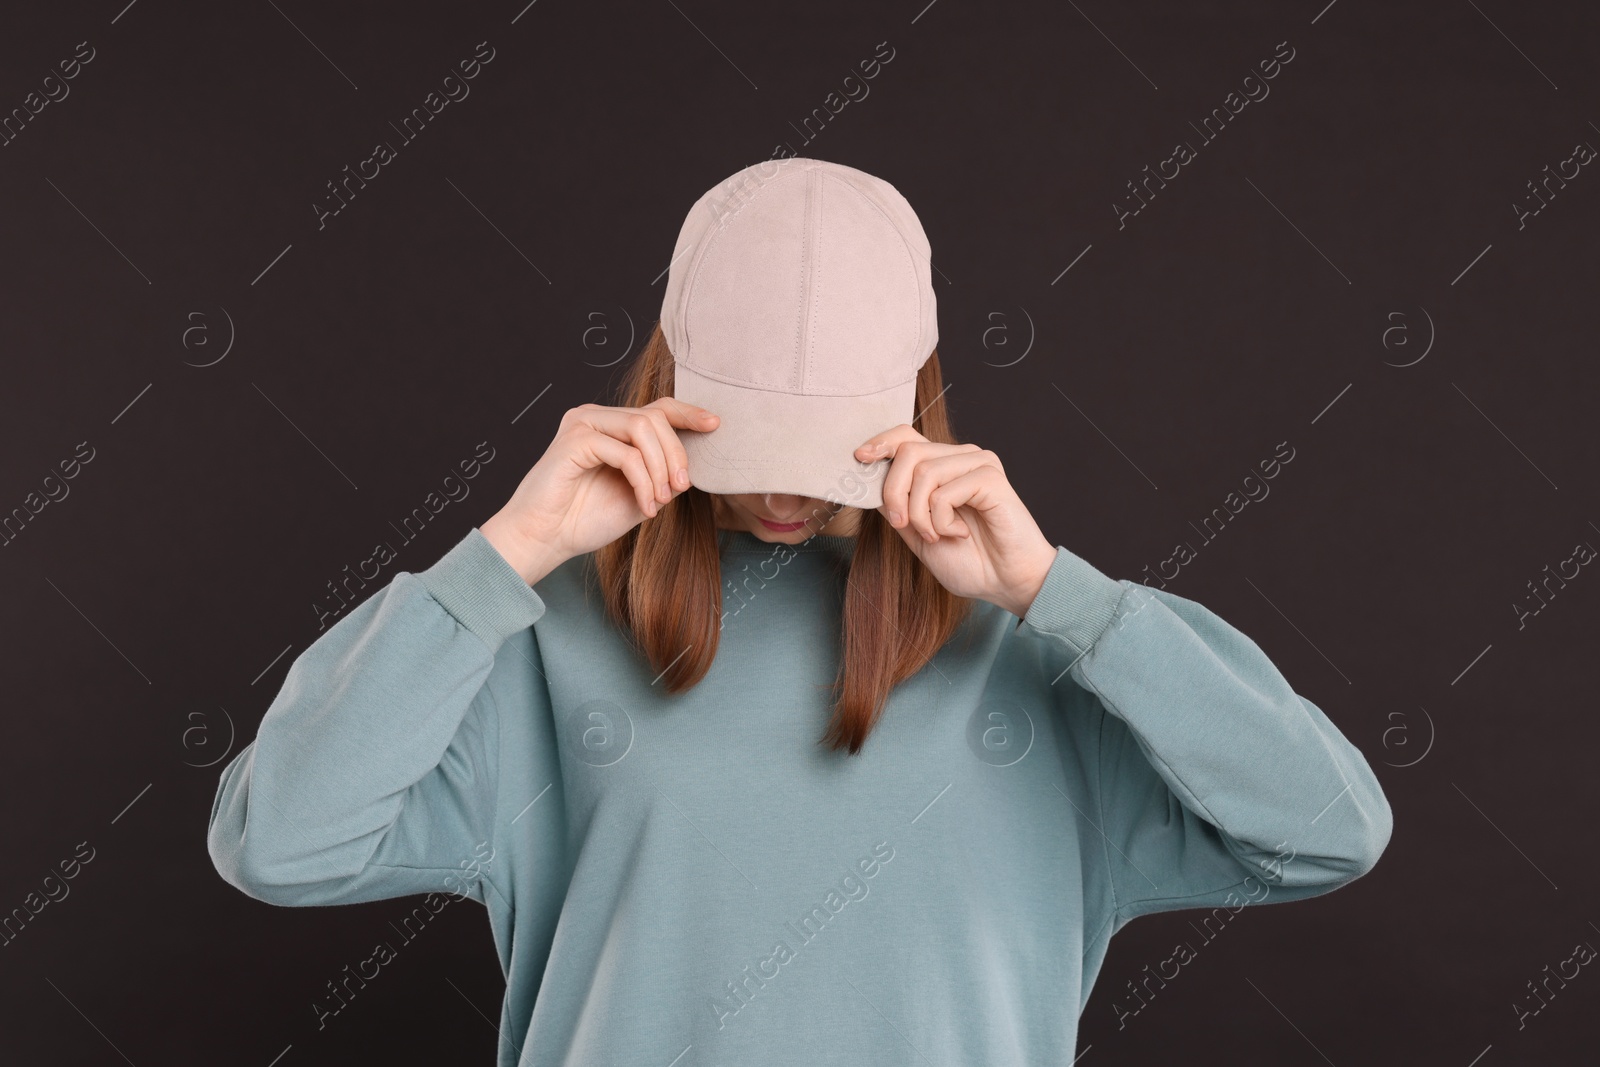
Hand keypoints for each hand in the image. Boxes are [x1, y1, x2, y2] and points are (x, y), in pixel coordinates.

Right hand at [480, 398, 719, 585]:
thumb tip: (690, 465)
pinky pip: (625, 452)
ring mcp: (583, 424)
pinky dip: (643, 481)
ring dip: (661, 467)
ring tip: (661, 500)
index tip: (715, 425)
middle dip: (676, 454)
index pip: (656, 409)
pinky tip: (645, 506)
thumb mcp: (638, 496)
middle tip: (679, 491)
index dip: (688, 413)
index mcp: (610, 427)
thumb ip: (662, 476)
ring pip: (642, 428)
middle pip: (655, 417)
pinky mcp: (574, 440)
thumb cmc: (584, 520)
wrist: (544, 540)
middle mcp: (596, 418)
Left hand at [855, 426, 1058, 618]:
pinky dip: (942, 521)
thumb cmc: (970, 561)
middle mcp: (960, 457)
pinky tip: (959, 533)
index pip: (906, 436)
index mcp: (943, 467)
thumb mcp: (918, 534)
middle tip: (904, 525)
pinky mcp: (990, 477)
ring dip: (920, 515)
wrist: (1006, 583)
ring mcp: (977, 463)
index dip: (880, 443)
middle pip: (908, 451)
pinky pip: (944, 491)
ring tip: (938, 535)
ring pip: (923, 471)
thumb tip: (869, 483)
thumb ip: (897, 506)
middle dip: (894, 493)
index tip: (860, 458)